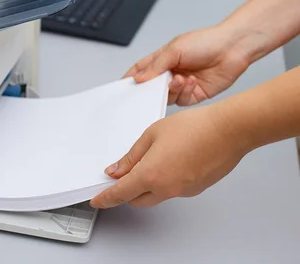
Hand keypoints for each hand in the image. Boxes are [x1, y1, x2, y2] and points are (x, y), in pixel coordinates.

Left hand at [90, 105, 247, 208]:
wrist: (229, 131)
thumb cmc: (193, 127)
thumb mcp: (152, 134)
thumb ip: (132, 156)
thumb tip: (117, 170)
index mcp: (150, 175)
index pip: (120, 193)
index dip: (106, 198)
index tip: (97, 200)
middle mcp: (166, 188)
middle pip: (137, 199)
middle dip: (126, 190)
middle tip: (122, 174)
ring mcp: (183, 191)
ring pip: (156, 195)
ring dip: (148, 185)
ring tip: (153, 159)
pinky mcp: (196, 189)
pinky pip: (173, 189)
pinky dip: (166, 180)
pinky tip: (172, 160)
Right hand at [124, 26, 251, 105]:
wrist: (233, 48)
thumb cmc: (205, 42)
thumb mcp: (174, 50)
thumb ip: (155, 66)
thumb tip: (139, 79)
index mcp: (162, 60)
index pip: (141, 71)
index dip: (131, 78)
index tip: (123, 87)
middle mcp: (170, 73)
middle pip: (152, 87)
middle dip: (151, 89)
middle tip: (151, 89)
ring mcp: (182, 85)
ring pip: (166, 96)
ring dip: (172, 89)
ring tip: (180, 79)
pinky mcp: (194, 94)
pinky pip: (182, 100)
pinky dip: (185, 91)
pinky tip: (192, 81)